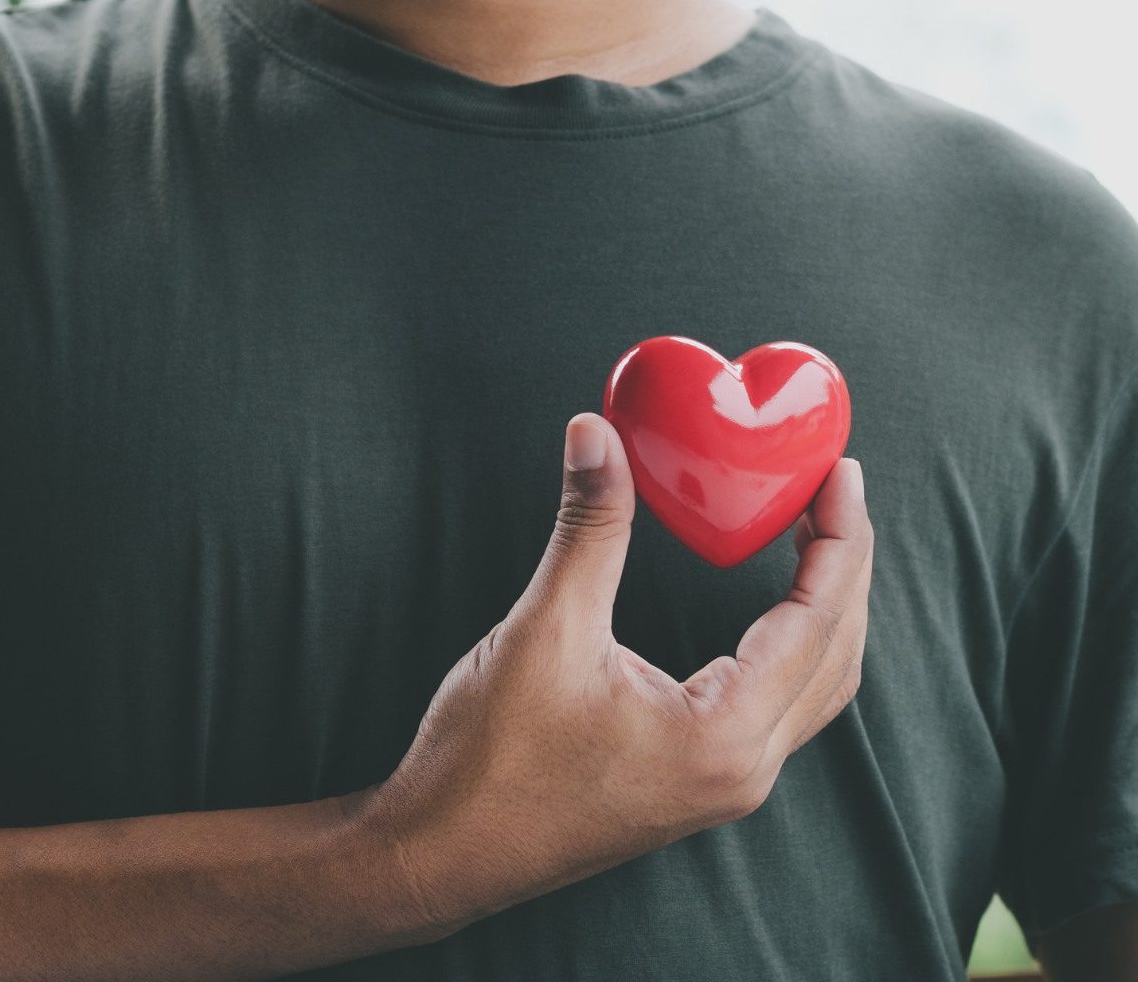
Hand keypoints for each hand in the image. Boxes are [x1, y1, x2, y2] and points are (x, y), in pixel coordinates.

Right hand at [354, 413, 872, 934]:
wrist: (443, 853)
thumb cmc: (488, 762)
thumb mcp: (543, 630)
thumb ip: (588, 530)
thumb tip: (596, 435)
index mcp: (724, 736)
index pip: (817, 621)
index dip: (838, 538)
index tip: (839, 473)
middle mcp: (742, 770)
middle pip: (837, 654)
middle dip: (845, 566)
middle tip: (833, 490)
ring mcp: (722, 785)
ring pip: (815, 688)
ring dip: (826, 610)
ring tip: (812, 536)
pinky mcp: (696, 785)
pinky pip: (778, 709)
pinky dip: (791, 648)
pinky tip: (766, 610)